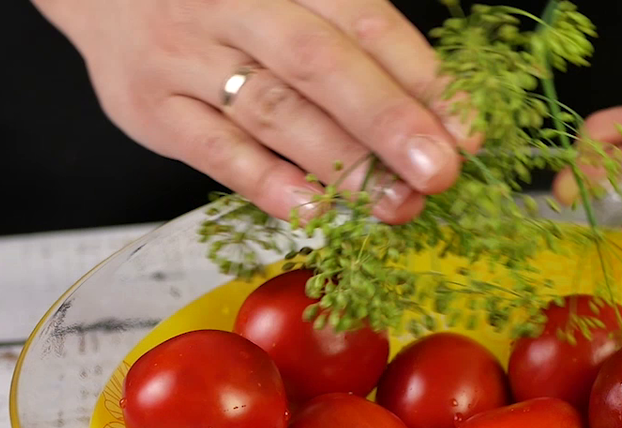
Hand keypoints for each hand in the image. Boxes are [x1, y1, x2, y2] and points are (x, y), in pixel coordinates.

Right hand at [32, 0, 472, 224]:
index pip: (365, 21)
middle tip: (440, 173)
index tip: (467, 130)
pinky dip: (272, 185)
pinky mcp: (154, 109)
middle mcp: (234, 6)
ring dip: (342, 167)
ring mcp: (187, 58)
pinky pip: (219, 154)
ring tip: (395, 205)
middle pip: (321, 66)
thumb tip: (434, 111)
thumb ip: (351, 37)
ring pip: (274, 114)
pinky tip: (320, 212)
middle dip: (389, 124)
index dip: (423, 79)